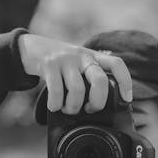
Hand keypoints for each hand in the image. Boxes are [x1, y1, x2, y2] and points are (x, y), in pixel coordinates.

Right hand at [18, 33, 132, 114]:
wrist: (30, 48)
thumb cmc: (58, 62)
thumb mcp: (77, 64)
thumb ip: (88, 77)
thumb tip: (98, 105)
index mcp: (92, 56)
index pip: (117, 64)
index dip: (126, 82)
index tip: (127, 99)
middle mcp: (82, 56)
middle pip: (100, 81)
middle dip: (97, 102)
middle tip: (89, 109)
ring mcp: (65, 60)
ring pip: (78, 90)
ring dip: (73, 107)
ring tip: (68, 109)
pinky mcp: (49, 65)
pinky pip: (57, 92)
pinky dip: (56, 105)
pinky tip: (54, 106)